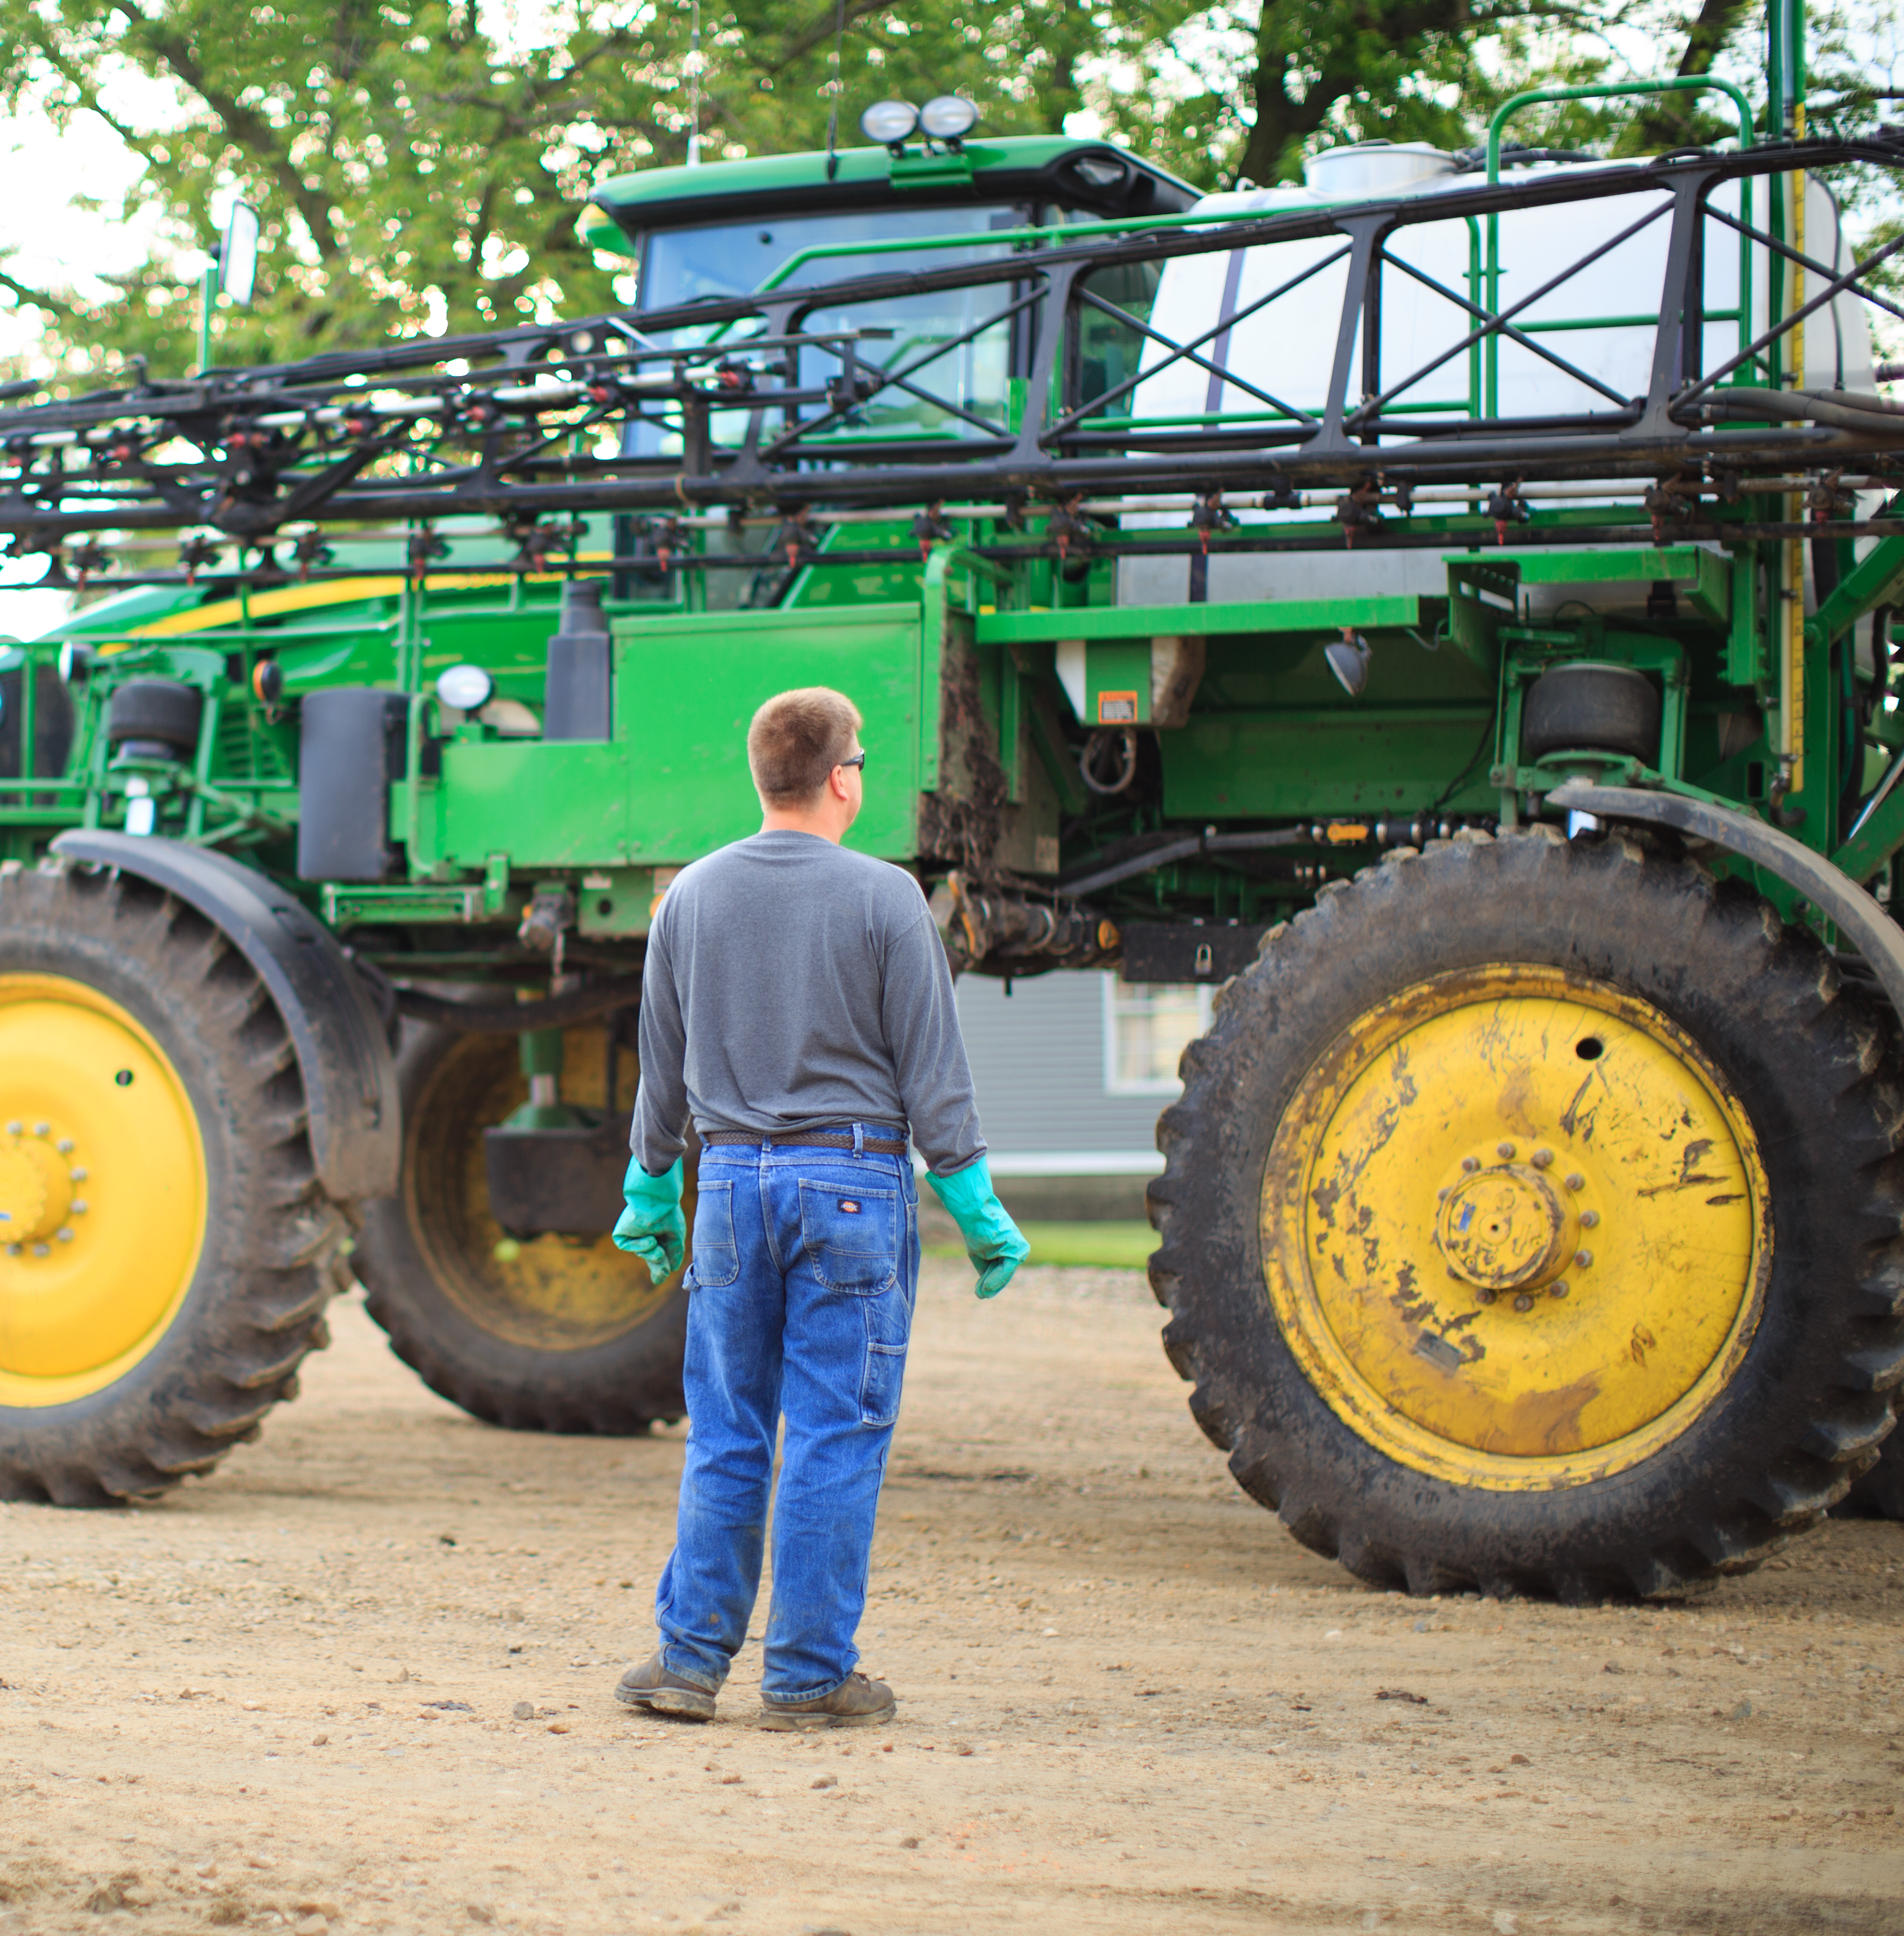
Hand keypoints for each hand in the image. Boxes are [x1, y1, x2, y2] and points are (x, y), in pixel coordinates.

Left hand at [613, 1157, 685, 1279]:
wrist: (656, 1201)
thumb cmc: (667, 1214)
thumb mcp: (676, 1237)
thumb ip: (674, 1253)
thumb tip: (672, 1269)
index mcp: (659, 1233)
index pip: (659, 1253)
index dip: (662, 1266)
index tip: (664, 1274)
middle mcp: (646, 1234)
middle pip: (649, 1257)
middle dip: (657, 1267)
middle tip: (662, 1274)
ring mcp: (634, 1234)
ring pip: (642, 1253)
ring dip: (652, 1255)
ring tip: (658, 1251)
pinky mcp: (622, 1234)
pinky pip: (629, 1247)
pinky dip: (640, 1246)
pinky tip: (650, 1240)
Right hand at [926, 1156, 1029, 1299]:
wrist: (974, 1211)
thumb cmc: (974, 1229)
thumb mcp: (979, 1252)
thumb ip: (986, 1267)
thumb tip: (987, 1288)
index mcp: (1007, 1247)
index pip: (1001, 1269)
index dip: (990, 1282)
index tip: (980, 1293)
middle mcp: (1014, 1247)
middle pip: (1003, 1272)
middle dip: (991, 1285)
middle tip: (980, 1296)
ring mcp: (1017, 1247)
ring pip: (1005, 1272)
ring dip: (993, 1285)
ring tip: (981, 1295)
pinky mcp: (1016, 1248)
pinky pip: (1007, 1268)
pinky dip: (997, 1279)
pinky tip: (986, 1289)